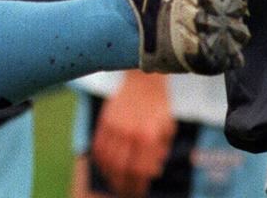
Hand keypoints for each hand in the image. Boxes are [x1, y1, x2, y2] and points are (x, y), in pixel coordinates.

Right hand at [91, 72, 175, 197]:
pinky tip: (105, 168)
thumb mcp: (167, 127)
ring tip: (115, 183)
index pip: (140, 170)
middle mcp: (130, 133)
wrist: (143, 79)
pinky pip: (98, 147)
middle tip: (126, 191)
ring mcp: (115, 126)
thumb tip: (153, 171)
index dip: (139, 184)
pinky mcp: (105, 120)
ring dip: (110, 176)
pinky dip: (100, 161)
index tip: (139, 190)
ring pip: (108, 160)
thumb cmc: (158, 105)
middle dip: (124, 185)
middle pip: (122, 169)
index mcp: (148, 136)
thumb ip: (161, 150)